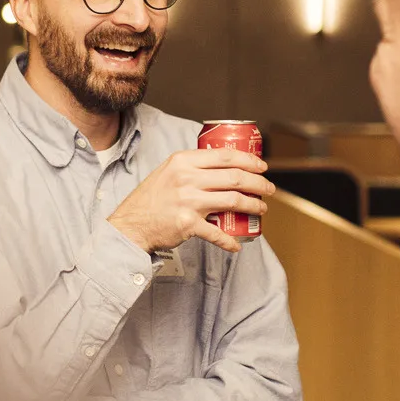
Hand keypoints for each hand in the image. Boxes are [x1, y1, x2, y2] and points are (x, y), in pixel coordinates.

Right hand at [107, 148, 271, 253]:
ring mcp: (188, 201)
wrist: (131, 224)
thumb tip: (224, 166)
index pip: (225, 156)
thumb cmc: (151, 198)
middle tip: (268, 189)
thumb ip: (191, 167)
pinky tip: (237, 244)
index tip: (262, 167)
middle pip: (235, 177)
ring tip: (261, 208)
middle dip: (258, 183)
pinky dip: (230, 240)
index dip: (249, 161)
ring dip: (253, 206)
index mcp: (183, 161)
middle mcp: (186, 178)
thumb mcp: (168, 171)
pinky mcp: (187, 224)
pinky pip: (217, 233)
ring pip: (233, 200)